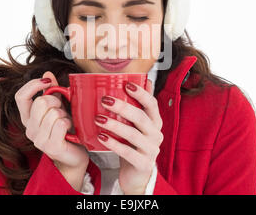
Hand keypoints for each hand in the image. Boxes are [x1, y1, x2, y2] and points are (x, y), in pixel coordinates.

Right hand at [14, 71, 88, 171]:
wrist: (75, 153)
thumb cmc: (66, 129)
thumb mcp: (59, 106)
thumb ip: (52, 90)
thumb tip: (47, 73)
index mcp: (28, 117)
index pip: (20, 96)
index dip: (33, 85)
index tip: (48, 82)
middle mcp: (29, 129)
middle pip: (40, 103)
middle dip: (56, 101)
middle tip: (62, 110)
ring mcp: (38, 140)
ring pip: (53, 113)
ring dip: (64, 115)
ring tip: (66, 122)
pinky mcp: (51, 147)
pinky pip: (60, 124)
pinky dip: (68, 123)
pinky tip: (69, 131)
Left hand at [94, 79, 162, 194]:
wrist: (137, 174)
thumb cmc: (135, 145)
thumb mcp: (138, 125)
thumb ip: (139, 106)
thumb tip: (143, 81)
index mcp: (155, 122)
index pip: (152, 104)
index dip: (141, 93)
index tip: (126, 84)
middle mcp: (156, 134)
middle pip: (141, 118)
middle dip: (123, 107)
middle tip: (105, 100)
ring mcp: (151, 150)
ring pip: (133, 135)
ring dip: (115, 125)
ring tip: (98, 119)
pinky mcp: (143, 164)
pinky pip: (127, 152)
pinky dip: (113, 144)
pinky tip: (101, 137)